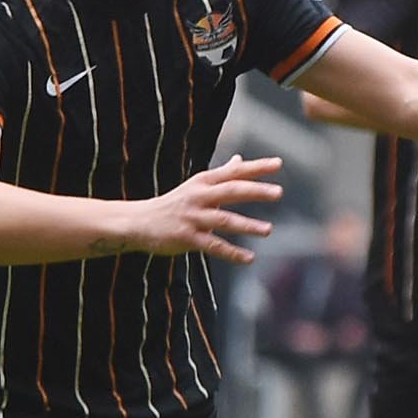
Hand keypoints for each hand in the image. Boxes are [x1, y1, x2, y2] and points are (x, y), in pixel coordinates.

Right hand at [130, 155, 282, 262]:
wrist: (139, 222)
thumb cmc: (174, 203)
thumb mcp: (196, 185)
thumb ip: (221, 174)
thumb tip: (240, 159)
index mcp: (203, 181)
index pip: (234, 172)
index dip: (256, 167)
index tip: (278, 164)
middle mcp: (199, 196)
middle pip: (231, 190)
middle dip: (255, 191)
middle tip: (278, 192)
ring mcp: (193, 217)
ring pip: (224, 220)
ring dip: (247, 225)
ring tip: (268, 230)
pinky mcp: (187, 238)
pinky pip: (213, 245)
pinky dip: (232, 252)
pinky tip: (249, 258)